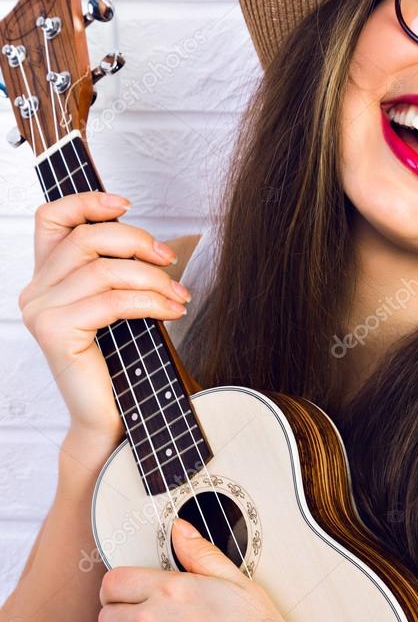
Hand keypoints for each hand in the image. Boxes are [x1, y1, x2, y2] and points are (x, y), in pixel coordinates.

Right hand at [19, 192, 189, 439]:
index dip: (87, 201)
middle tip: (171, 260)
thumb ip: (117, 271)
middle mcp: (35, 291)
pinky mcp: (56, 332)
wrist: (110, 419)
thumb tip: (151, 243)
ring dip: (151, 279)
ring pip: (102, 270)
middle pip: (85, 238)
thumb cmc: (120, 364)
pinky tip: (170, 311)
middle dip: (136, 241)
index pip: (51, 218)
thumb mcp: (118, 306)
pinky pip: (110, 301)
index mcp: (46, 278)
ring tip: (179, 296)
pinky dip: (148, 301)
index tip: (126, 203)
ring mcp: (40, 311)